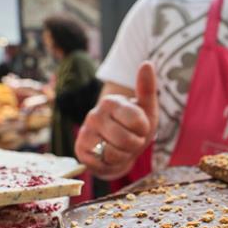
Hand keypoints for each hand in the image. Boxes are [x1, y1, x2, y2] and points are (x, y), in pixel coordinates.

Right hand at [75, 62, 157, 178]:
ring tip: (120, 148)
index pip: (137, 121)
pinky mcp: (80, 150)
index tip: (140, 128)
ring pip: (115, 153)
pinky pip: (103, 163)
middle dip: (134, 145)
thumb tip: (147, 63)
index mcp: (111, 101)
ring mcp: (86, 132)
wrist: (119, 150)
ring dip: (123, 155)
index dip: (144, 130)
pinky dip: (111, 165)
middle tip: (131, 140)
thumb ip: (147, 88)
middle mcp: (95, 114)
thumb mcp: (146, 109)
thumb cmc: (135, 128)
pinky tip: (109, 157)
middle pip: (127, 140)